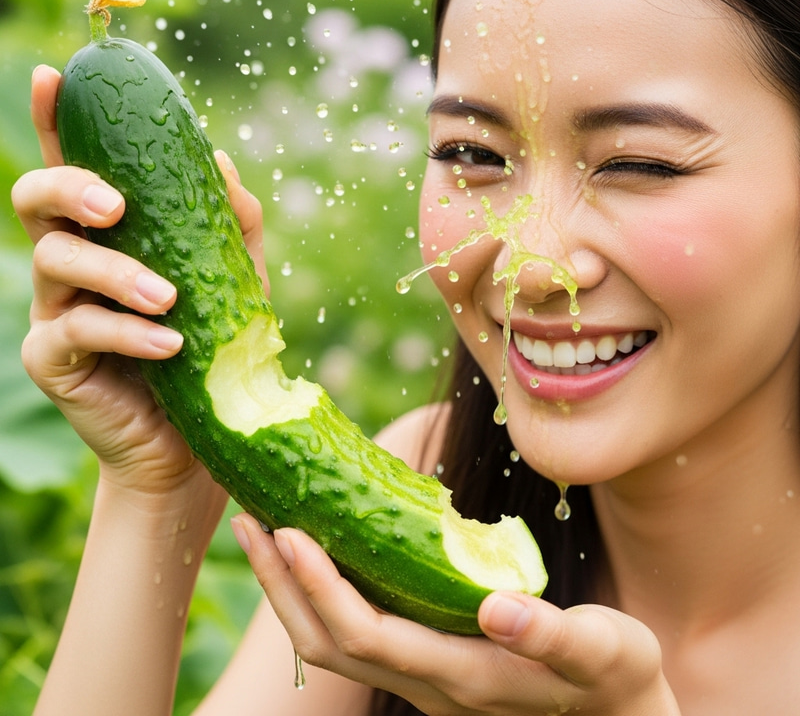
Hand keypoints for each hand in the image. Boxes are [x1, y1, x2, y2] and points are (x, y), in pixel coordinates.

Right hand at [11, 65, 267, 500]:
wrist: (198, 437)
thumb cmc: (212, 352)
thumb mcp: (233, 282)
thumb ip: (229, 226)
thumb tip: (220, 159)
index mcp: (108, 237)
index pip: (74, 167)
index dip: (58, 121)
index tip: (58, 75)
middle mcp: (72, 265)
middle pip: (37, 200)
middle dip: (70, 187)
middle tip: (116, 206)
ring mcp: (55, 312)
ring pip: (56, 262)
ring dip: (116, 273)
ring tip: (170, 300)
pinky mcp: (53, 360)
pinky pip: (76, 331)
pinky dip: (126, 333)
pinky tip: (170, 345)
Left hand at [232, 514, 680, 715]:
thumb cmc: (617, 682)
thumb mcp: (602, 653)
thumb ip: (553, 636)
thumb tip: (498, 607)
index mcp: (462, 677)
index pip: (367, 635)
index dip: (321, 587)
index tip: (288, 530)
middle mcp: (428, 683)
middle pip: (327, 643)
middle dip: (281, 583)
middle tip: (248, 519)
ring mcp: (423, 677)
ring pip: (335, 641)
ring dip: (293, 587)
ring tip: (266, 529)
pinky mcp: (429, 661)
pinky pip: (360, 629)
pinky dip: (327, 590)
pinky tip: (326, 552)